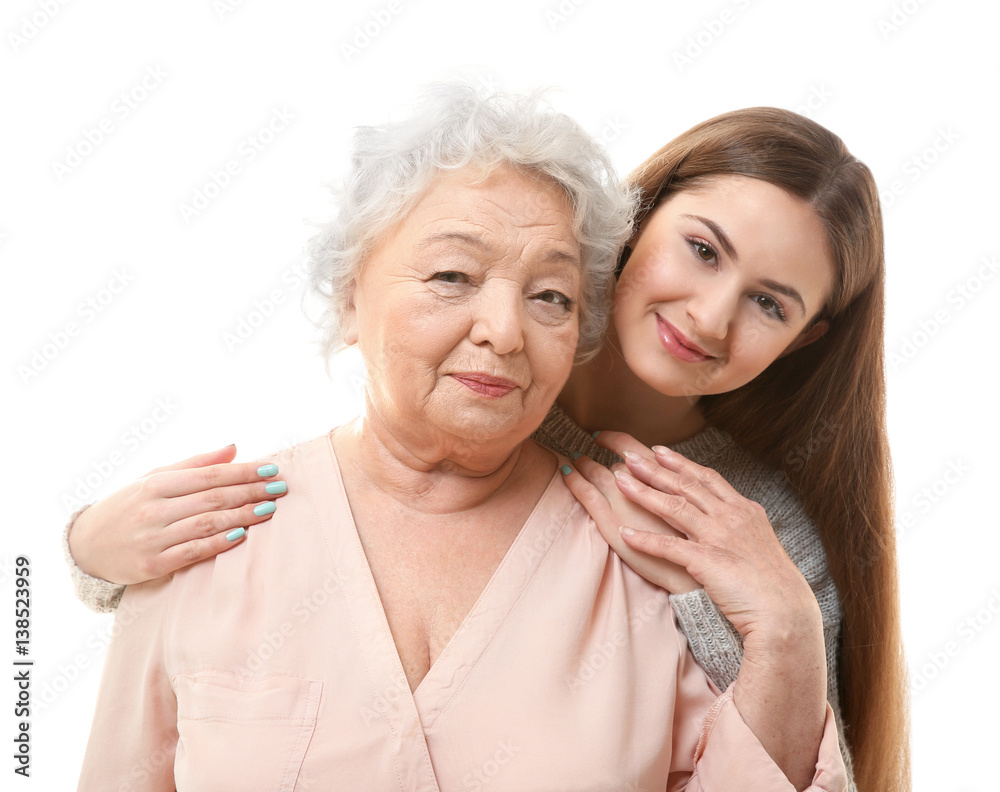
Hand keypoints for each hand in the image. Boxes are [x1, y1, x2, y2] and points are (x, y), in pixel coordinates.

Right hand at [68, 444, 287, 584]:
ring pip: (207, 523)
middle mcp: (155, 508)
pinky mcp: (152, 565)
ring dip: (242, 515)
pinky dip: (219, 543)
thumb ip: (195, 464)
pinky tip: (241, 535)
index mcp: (157, 483)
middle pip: (213, 497)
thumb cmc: (129, 506)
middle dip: (250, 492)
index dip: (244, 472)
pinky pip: (193, 552)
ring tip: (269, 509)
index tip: (272, 470)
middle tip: (280, 489)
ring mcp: (153, 537)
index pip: (210, 474)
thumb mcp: (155, 478)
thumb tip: (233, 448)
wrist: (86, 547)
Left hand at [586, 431, 827, 788]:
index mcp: (745, 511)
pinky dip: (645, 540)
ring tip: (619, 480)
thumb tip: (733, 518)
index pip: (707, 478)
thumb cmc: (775, 586)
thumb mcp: (761, 545)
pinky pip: (670, 547)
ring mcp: (720, 538)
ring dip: (644, 492)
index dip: (680, 463)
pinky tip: (625, 533)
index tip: (658, 450)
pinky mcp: (708, 562)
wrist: (788, 614)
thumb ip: (743, 528)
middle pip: (686, 485)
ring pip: (675, 507)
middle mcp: (731, 518)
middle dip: (654, 468)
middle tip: (627, 455)